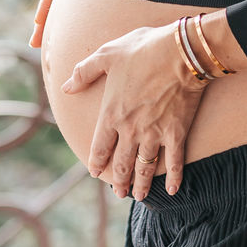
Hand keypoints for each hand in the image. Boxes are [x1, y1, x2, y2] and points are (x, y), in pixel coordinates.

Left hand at [59, 21, 209, 199]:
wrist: (180, 53)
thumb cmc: (142, 50)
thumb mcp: (106, 54)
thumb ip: (84, 72)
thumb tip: (66, 87)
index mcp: (112, 114)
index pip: (100, 147)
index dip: (97, 161)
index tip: (95, 172)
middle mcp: (131, 130)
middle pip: (122, 163)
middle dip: (119, 180)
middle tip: (119, 192)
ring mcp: (154, 134)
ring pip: (145, 167)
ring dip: (141, 184)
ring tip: (140, 196)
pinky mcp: (176, 133)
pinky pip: (175, 161)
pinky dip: (175, 178)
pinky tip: (173, 190)